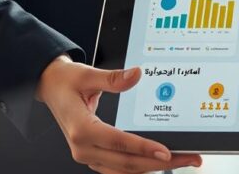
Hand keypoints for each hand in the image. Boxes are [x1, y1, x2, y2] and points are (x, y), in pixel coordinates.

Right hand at [36, 56, 201, 173]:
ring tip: (180, 160)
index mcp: (81, 128)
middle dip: (159, 163)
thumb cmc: (66, 82)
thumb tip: (136, 74)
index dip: (143, 148)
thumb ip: (113, 78)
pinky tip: (158, 162)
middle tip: (188, 157)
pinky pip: (119, 168)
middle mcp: (83, 147)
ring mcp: (87, 154)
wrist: (50, 87)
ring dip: (152, 167)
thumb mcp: (88, 75)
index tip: (166, 151)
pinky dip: (139, 167)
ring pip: (124, 170)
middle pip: (126, 163)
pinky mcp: (93, 155)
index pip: (118, 143)